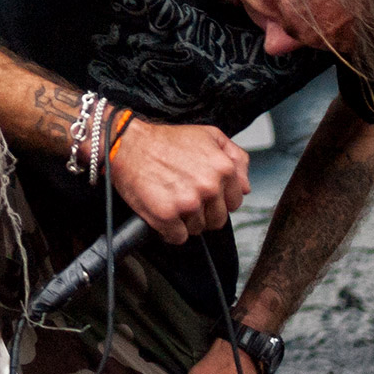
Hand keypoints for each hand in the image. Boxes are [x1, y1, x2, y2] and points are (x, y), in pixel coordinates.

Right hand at [110, 120, 249, 243]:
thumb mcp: (208, 135)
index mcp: (223, 168)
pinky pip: (177, 238)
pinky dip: (169, 231)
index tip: (204, 194)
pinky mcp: (167, 216)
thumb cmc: (164, 140)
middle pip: (217, 220)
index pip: (235, 202)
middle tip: (184, 197)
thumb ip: (236, 157)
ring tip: (171, 201)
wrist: (127, 145)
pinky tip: (162, 213)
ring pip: (197, 229)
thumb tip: (246, 186)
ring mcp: (188, 203)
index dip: (218, 200)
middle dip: (203, 213)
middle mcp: (209, 187)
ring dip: (185, 221)